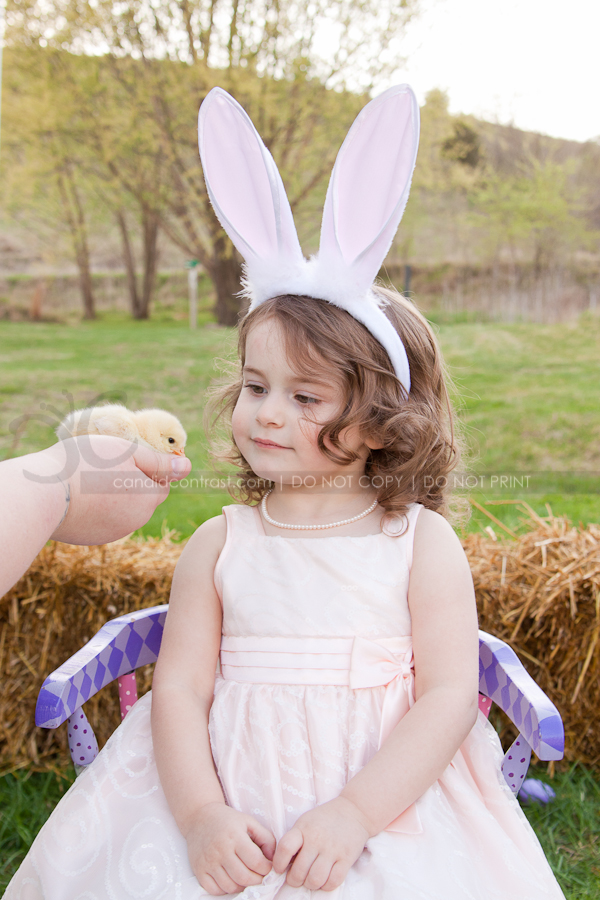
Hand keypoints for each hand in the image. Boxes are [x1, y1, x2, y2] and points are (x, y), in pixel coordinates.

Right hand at [42, 435, 190, 543]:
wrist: (41, 495)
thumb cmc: (85, 464)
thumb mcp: (127, 452)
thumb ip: (158, 462)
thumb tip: (186, 467)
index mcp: (148, 499)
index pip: (162, 483)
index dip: (148, 468)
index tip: (127, 457)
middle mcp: (135, 521)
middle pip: (143, 498)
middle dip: (132, 483)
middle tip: (107, 465)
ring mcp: (112, 532)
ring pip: (123, 509)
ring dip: (114, 496)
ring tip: (89, 477)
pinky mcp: (91, 538)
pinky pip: (103, 520)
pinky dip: (97, 508)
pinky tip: (78, 495)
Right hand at [184, 802, 275, 895]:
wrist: (199, 818)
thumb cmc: (227, 820)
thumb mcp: (249, 822)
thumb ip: (266, 838)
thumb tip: (274, 859)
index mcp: (234, 836)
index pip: (256, 861)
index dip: (267, 869)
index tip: (269, 867)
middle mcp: (220, 850)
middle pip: (244, 877)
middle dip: (257, 881)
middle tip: (261, 876)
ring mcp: (208, 862)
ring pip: (230, 887)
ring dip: (243, 887)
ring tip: (247, 877)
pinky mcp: (199, 871)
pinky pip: (215, 890)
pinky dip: (226, 890)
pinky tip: (231, 880)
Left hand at [272, 797, 369, 892]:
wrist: (354, 810)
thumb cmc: (325, 818)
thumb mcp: (305, 822)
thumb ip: (295, 839)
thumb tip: (284, 863)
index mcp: (303, 828)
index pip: (285, 848)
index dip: (279, 863)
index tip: (279, 869)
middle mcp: (317, 839)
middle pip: (299, 871)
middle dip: (295, 880)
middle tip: (297, 878)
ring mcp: (332, 849)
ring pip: (315, 879)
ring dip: (311, 884)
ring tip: (311, 880)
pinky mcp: (346, 858)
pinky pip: (333, 881)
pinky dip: (327, 886)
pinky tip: (325, 880)